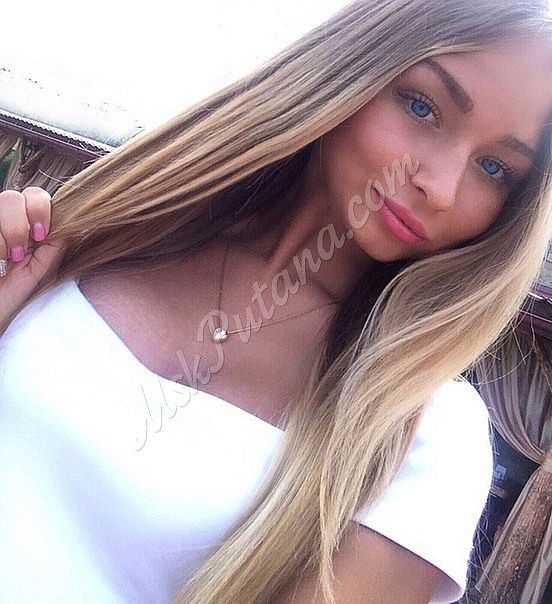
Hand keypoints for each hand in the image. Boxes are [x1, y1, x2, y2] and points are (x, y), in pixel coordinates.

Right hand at [0, 187, 66, 324]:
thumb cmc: (12, 294)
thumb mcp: (40, 269)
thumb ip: (54, 245)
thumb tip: (71, 223)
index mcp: (27, 226)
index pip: (36, 196)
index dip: (39, 209)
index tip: (40, 235)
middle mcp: (7, 220)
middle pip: (15, 196)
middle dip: (20, 224)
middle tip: (18, 252)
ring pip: (3, 201)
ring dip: (7, 235)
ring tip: (4, 258)